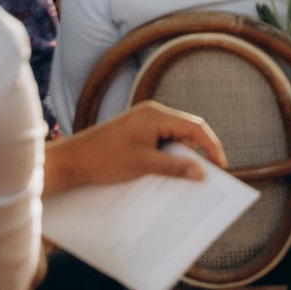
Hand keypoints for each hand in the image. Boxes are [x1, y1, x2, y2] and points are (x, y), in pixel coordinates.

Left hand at [44, 101, 224, 194]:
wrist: (70, 161)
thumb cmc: (104, 159)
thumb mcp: (144, 165)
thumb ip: (175, 167)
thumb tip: (202, 172)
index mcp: (156, 115)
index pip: (195, 126)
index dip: (211, 145)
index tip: (220, 166)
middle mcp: (151, 113)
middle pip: (185, 129)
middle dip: (197, 151)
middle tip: (206, 175)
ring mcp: (142, 122)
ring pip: (172, 137)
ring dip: (180, 156)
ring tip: (188, 177)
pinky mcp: (134, 132)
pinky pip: (159, 141)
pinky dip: (166, 156)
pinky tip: (167, 173)